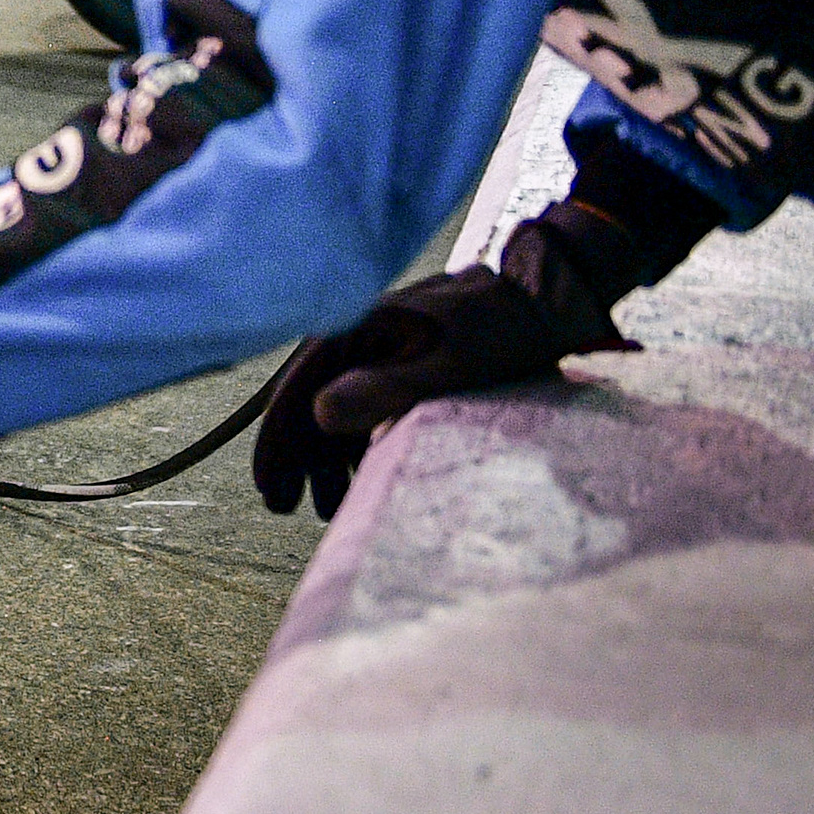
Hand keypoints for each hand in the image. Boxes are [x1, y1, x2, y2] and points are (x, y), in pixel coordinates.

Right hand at [252, 264, 626, 519]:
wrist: (540, 305)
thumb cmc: (497, 334)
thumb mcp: (445, 367)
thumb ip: (384, 389)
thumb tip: (319, 415)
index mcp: (352, 328)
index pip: (294, 388)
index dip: (278, 443)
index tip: (272, 491)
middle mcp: (352, 337)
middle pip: (306, 402)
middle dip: (296, 458)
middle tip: (290, 507)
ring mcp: (372, 350)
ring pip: (330, 409)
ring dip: (323, 457)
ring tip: (328, 505)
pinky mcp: (395, 362)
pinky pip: (357, 407)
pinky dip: (350, 443)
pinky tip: (357, 473)